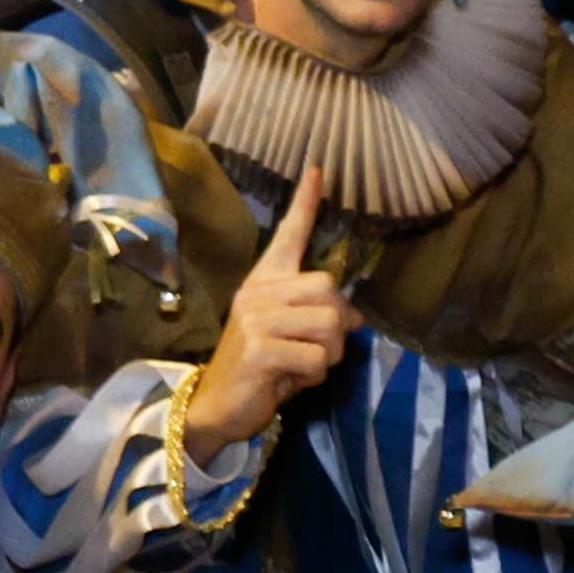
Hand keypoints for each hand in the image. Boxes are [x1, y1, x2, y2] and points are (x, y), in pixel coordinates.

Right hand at [185, 163, 354, 448]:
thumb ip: (321, 316)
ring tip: (302, 365)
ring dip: (329, 355)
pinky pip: (318, 359)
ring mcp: (255, 320)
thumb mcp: (292, 334)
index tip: (319, 169)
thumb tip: (356, 318)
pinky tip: (289, 380)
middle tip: (317, 347)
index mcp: (264, 281)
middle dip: (338, 325)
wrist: (217, 402)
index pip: (289, 235)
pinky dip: (314, 377)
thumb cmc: (261, 366)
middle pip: (330, 289)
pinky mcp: (259, 350)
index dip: (306, 203)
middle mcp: (257, 293)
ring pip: (331, 325)